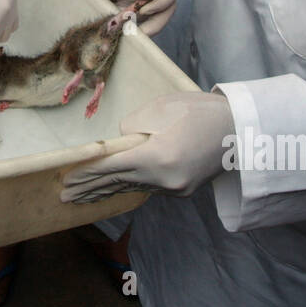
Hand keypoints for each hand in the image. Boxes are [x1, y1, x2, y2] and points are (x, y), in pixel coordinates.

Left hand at [60, 92, 233, 202]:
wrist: (241, 130)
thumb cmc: (200, 111)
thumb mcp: (162, 108)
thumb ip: (133, 126)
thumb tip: (119, 142)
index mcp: (157, 157)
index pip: (112, 166)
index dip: (87, 172)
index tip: (67, 177)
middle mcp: (164, 179)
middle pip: (118, 183)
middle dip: (89, 188)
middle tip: (64, 195)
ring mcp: (174, 189)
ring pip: (131, 188)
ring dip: (105, 192)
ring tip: (81, 199)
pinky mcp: (181, 190)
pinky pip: (147, 188)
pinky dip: (126, 188)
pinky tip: (112, 191)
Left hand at [61, 0, 181, 35]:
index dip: (163, 2)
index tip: (142, 9)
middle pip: (166, 2)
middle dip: (155, 20)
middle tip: (139, 33)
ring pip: (151, 10)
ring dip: (140, 23)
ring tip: (125, 31)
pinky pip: (135, 12)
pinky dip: (129, 21)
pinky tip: (118, 27)